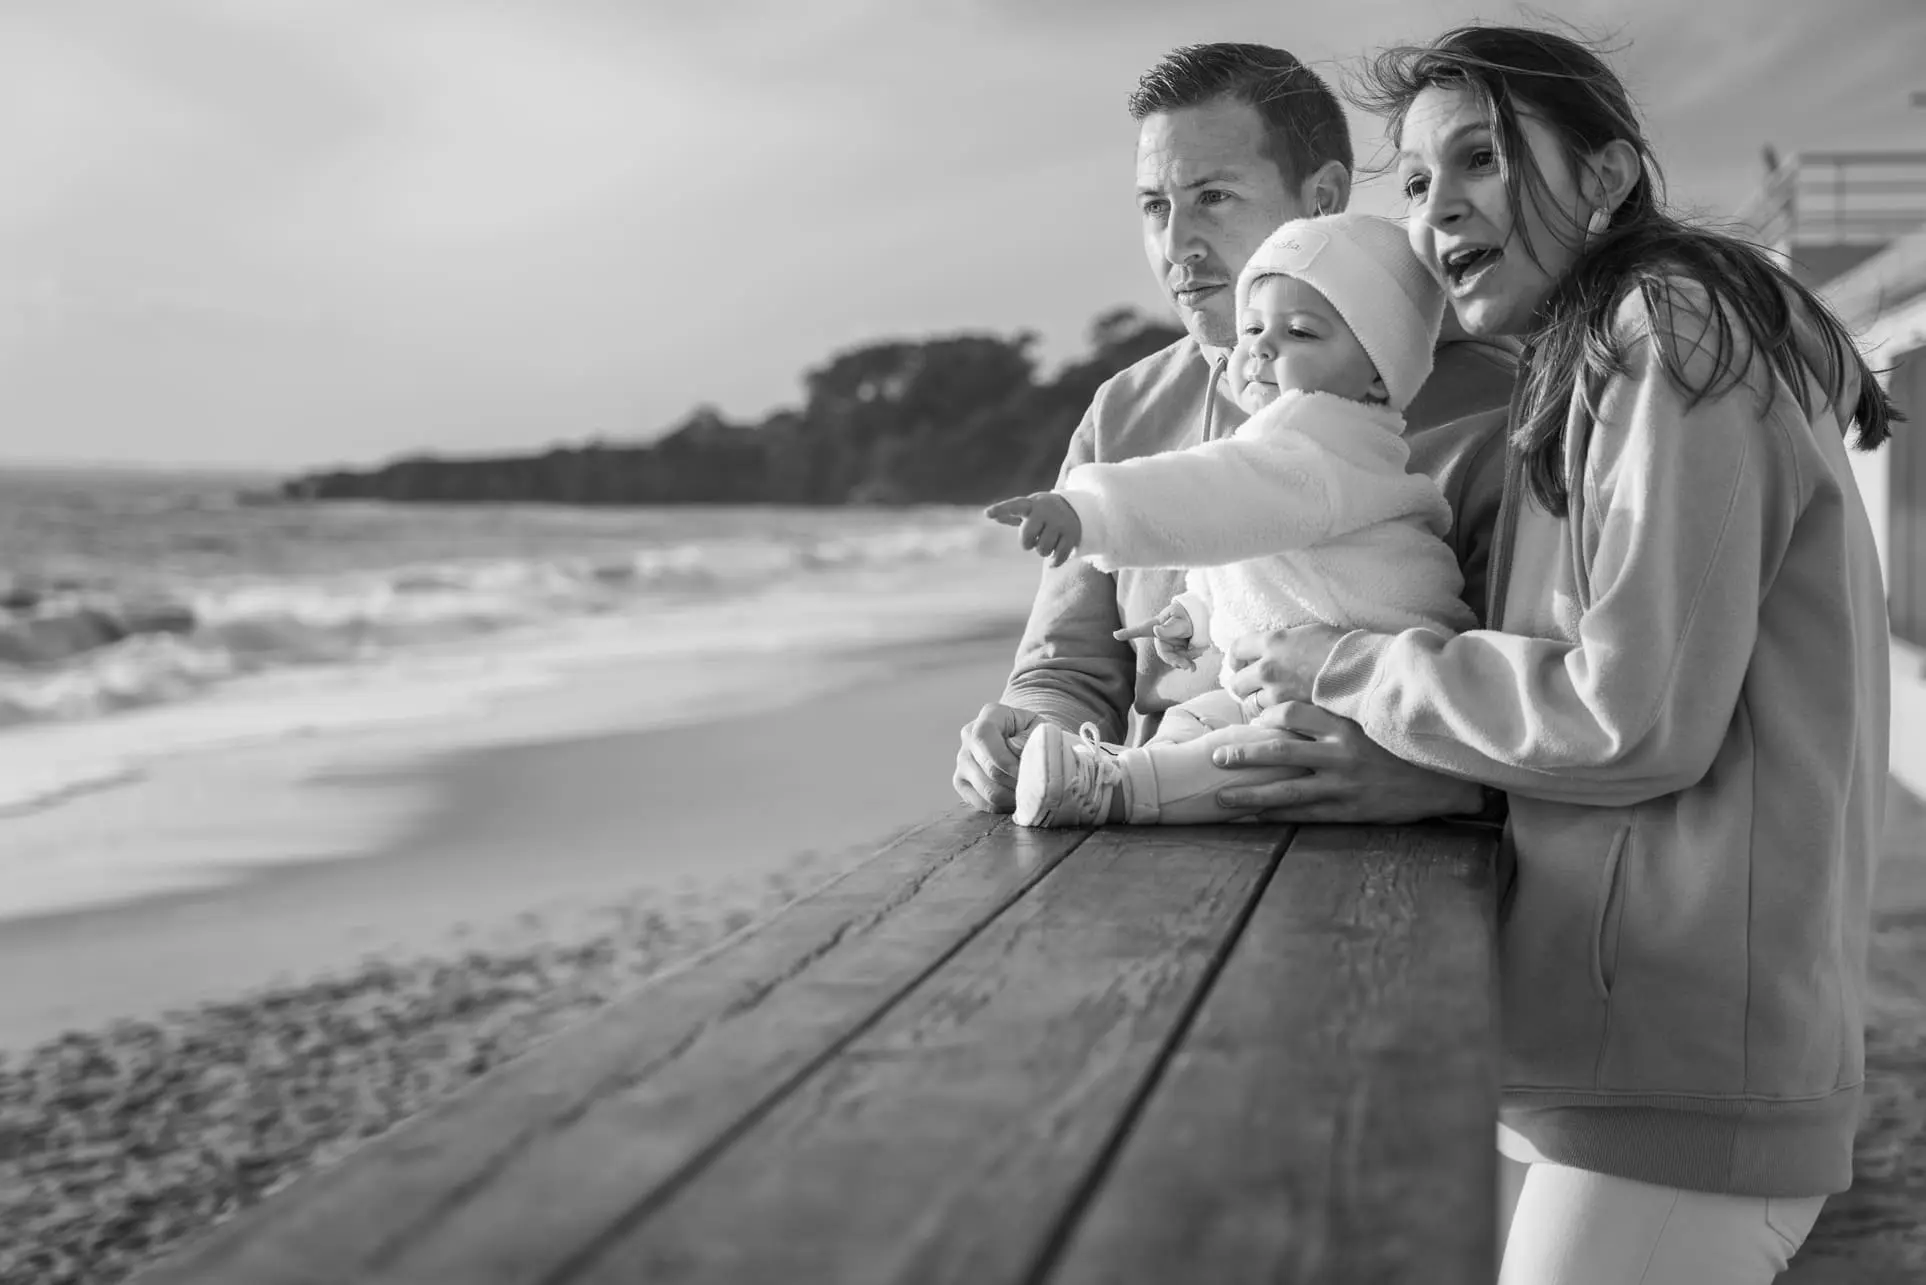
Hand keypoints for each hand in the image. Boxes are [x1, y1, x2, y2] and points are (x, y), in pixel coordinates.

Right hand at [953, 702, 1043, 811]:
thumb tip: (1014, 747)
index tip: (1026, 771)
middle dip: (1016, 783)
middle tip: (1036, 788)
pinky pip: (982, 803)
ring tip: (1030, 795)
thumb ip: (1032, 735)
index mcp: (989, 715)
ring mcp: (962, 760)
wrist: (1023, 742)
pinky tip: (1017, 800)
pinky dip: (1003, 806)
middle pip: (988, 769)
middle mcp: (969, 735)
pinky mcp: (961, 782)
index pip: (983, 736)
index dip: (1004, 759)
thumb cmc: (1034, 734)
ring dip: (1012, 797)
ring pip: (986, 790)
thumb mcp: (1040, 728)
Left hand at [984, 493, 1081, 566]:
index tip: (987, 513)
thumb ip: (1009, 514)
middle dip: (1028, 543)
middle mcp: (1045, 511)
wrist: (1075, 508)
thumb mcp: (1027, 510)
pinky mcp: (1071, 535)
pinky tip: (1054, 559)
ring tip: (1048, 541)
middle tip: (1035, 538)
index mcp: (1031, 505)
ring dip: (1043, 550)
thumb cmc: (1041, 513)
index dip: (1000, 510)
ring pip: (1042, 550)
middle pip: (1027, 539)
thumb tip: (988, 514)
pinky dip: (1054, 561)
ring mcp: (1059, 523)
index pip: (1013, 506)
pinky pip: (1058, 556)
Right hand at [1114, 602, 1199, 670]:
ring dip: (1185, 662)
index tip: (1116, 634)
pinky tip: (1194, 666)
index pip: (1141, 629)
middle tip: (1187, 667)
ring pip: (1175, 659)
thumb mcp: (1181, 619)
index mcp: (1159, 626)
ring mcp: (1171, 645)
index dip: (1128, 632)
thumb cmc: (1190, 615)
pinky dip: (1189, 663)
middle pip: (1164, 653)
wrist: (1203, 618)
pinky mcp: (1179, 650)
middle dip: (1175, 661)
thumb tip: (1157, 632)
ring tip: (1195, 662)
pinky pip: (1182, 660)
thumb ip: (1170, 627)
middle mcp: (1162, 637)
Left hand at [1206, 701, 1483, 822]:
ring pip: (1285, 789)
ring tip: (1221, 798)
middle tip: (1215, 758)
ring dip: (1249, 794)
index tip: (1252, 720)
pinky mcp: (1348, 809)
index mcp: (1345, 724)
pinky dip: (1277, 816)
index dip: (1267, 714)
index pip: (1294, 711)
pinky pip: (1304, 814)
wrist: (1444, 781)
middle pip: (1279, 750)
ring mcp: (1342, 784)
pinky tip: (1255, 818)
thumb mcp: (1373, 719)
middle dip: (1243, 755)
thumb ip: (1340, 712)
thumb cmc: (1403, 746)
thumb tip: (1303, 705)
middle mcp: (1340, 752)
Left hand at [1224, 624, 1347, 711]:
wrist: (1365, 673)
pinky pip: (1269, 720)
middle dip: (1242, 685)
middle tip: (1251, 689)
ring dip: (1257, 705)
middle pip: (1237, 681)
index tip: (1239, 663)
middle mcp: (1268, 667)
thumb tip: (1272, 650)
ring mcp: (1277, 693)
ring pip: (1251, 704)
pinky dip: (1271, 720)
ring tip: (1267, 706)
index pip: (1237, 649)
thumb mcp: (1310, 633)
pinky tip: (1279, 719)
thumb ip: (1285, 643)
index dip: (1236, 658)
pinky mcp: (1289, 714)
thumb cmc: (1344, 649)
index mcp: (1273, 642)